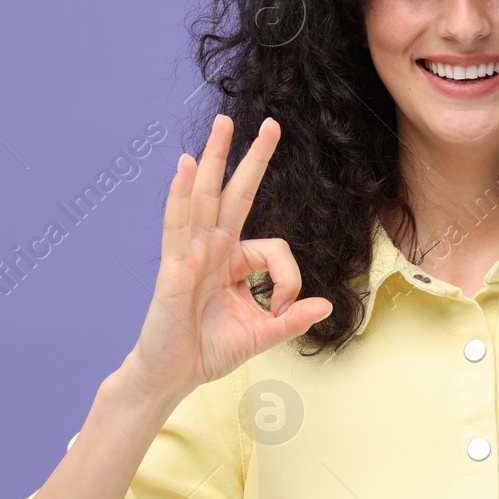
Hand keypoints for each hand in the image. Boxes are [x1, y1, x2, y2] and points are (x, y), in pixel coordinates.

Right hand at [120, 114, 332, 405]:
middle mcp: (212, 249)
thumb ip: (292, 319)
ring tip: (224, 123)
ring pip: (205, 196)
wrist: (171, 376)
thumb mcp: (262, 334)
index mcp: (234, 261)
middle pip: (234, 193)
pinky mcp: (174, 267)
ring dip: (214, 158)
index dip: (288, 279)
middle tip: (270, 123)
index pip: (274, 248)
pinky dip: (180, 194)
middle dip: (251, 158)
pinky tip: (184, 166)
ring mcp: (191, 253)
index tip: (284, 308)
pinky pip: (177, 224)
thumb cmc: (208, 350)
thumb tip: (326, 306)